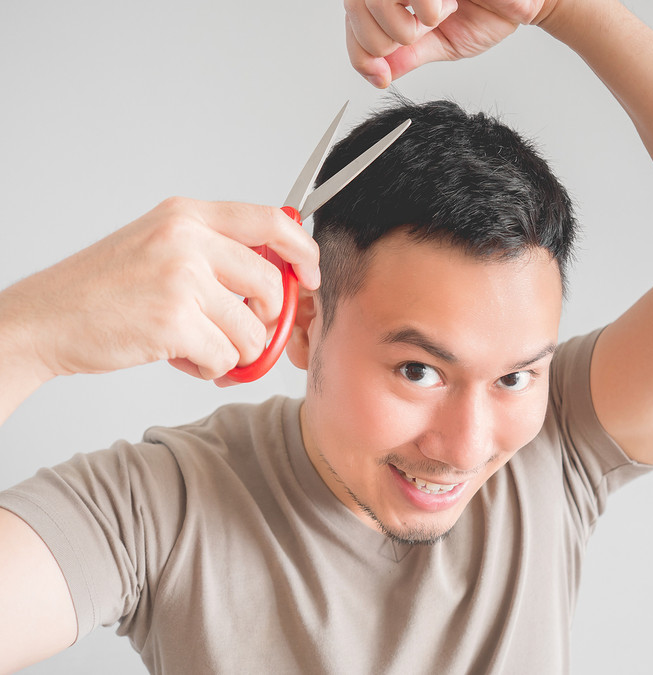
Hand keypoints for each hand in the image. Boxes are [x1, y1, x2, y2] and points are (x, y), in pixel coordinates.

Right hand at [2, 197, 318, 384]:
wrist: (45, 320)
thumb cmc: (102, 289)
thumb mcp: (159, 244)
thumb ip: (213, 249)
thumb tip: (277, 273)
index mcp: (186, 216)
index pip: (270, 221)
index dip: (302, 249)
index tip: (311, 273)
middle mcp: (187, 240)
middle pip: (271, 285)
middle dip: (268, 320)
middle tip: (245, 332)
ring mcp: (181, 279)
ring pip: (252, 329)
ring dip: (235, 350)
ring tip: (202, 348)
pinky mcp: (175, 322)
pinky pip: (226, 357)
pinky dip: (212, 368)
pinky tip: (185, 360)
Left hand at [344, 0, 556, 86]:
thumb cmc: (491, 12)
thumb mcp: (442, 42)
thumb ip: (407, 54)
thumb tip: (378, 72)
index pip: (353, 18)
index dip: (359, 51)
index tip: (380, 76)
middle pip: (355, 4)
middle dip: (379, 38)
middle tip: (417, 37)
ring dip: (402, 21)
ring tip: (436, 17)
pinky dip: (423, 6)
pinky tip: (446, 4)